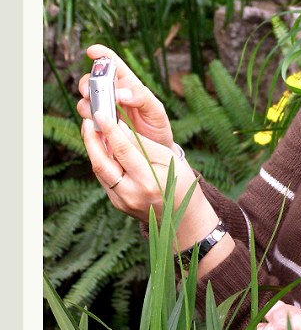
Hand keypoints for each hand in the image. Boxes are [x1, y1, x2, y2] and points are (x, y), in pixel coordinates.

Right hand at [78, 45, 173, 148]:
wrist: (155, 150)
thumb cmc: (157, 125)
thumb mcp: (156, 109)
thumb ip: (141, 97)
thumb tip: (120, 93)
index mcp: (127, 84)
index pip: (112, 63)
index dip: (101, 54)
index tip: (92, 51)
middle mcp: (112, 94)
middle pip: (91, 81)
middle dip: (86, 83)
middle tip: (88, 92)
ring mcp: (104, 109)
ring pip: (85, 101)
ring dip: (87, 104)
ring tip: (97, 113)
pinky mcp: (100, 125)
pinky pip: (87, 120)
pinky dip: (89, 121)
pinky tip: (98, 126)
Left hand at [81, 113, 217, 248]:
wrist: (183, 216)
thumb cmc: (180, 182)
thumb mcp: (167, 158)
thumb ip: (142, 143)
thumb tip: (118, 126)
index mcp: (148, 181)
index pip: (123, 150)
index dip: (110, 130)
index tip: (101, 113)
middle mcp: (132, 194)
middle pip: (102, 163)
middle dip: (91, 139)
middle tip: (88, 120)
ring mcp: (123, 201)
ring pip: (100, 171)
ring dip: (93, 149)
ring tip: (92, 131)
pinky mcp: (118, 204)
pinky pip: (105, 179)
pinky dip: (102, 161)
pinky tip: (102, 148)